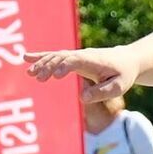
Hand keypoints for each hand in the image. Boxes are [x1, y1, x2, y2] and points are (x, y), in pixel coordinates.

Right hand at [24, 45, 139, 100]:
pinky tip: (26, 58)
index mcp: (93, 60)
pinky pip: (55, 56)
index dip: (64, 67)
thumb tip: (82, 98)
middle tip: (38, 77)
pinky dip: (41, 56)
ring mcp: (76, 55)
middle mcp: (82, 55)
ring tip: (30, 73)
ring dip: (41, 63)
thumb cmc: (123, 74)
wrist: (126, 60)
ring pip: (55, 56)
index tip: (54, 76)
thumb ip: (102, 92)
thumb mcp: (119, 87)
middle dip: (49, 66)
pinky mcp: (72, 57)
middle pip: (61, 57)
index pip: (75, 61)